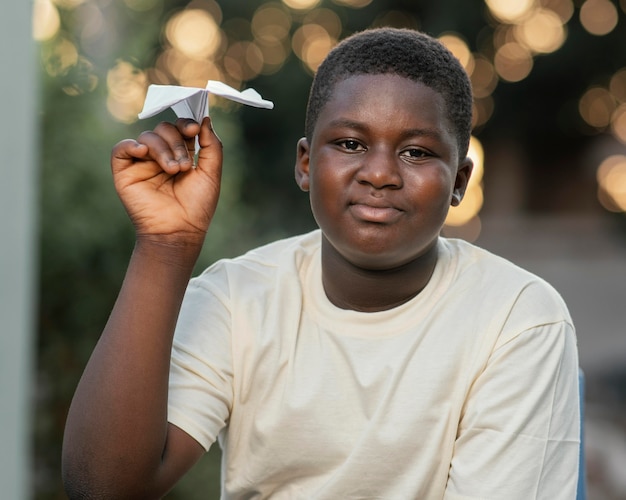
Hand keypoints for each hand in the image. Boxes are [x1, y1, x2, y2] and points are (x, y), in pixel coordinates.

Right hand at [111, 117, 221, 245]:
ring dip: (163, 150)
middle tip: (185, 166)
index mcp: (181, 154)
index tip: (194, 130)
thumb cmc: (197, 206)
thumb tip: (205, 119)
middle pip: (164, 129)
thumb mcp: (211, 173)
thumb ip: (212, 145)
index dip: (186, 124)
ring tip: (174, 170)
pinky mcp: (124, 172)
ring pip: (147, 137)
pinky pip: (120, 149)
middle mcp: (160, 156)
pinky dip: (130, 145)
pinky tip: (143, 152)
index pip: (180, 128)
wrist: (180, 231)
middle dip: (176, 143)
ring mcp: (142, 163)